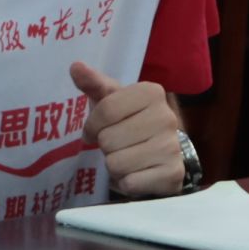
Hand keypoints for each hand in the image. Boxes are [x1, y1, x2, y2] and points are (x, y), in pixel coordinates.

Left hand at [68, 61, 188, 195]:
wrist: (161, 155)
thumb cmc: (129, 123)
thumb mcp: (112, 101)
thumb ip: (93, 84)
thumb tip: (75, 66)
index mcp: (151, 92)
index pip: (106, 109)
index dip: (92, 125)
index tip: (95, 130)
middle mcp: (167, 117)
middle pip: (109, 138)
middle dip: (106, 146)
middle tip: (118, 145)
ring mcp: (172, 146)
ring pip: (116, 163)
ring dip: (115, 165)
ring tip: (127, 158)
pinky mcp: (173, 174)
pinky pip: (129, 182)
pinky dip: (127, 182)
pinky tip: (137, 173)